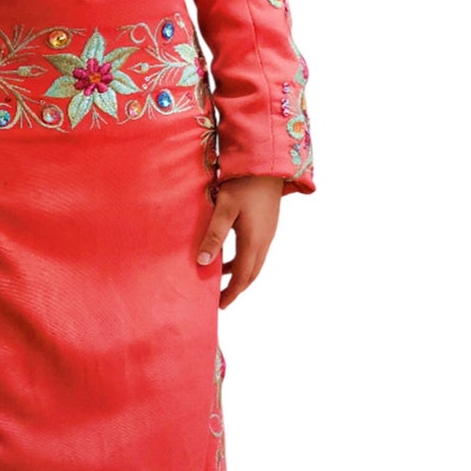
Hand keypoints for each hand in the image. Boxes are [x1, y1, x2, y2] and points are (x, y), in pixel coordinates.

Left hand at [197, 175, 283, 309]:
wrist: (267, 165)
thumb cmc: (243, 184)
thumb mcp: (224, 209)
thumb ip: (213, 235)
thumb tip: (202, 262)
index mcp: (253, 241)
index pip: (242, 276)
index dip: (231, 293)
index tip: (220, 305)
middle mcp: (264, 241)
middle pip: (251, 274)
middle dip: (237, 288)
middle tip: (221, 299)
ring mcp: (268, 234)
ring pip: (255, 263)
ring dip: (240, 274)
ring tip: (221, 278)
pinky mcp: (267, 226)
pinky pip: (256, 252)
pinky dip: (243, 261)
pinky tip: (229, 255)